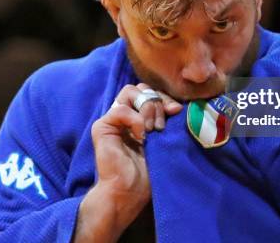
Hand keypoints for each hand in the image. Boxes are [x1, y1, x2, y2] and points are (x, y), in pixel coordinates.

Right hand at [74, 84, 181, 241]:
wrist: (130, 192)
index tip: (176, 111)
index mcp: (138, 116)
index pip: (151, 92)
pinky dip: (135, 119)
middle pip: (141, 87)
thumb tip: (177, 106)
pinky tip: (142, 135)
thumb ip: (166, 120)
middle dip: (157, 100)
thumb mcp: (163, 139)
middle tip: (163, 124)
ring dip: (147, 108)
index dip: (164, 97)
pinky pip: (121, 109)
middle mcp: (125, 115)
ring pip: (130, 91)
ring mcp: (112, 119)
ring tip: (153, 130)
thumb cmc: (148, 171)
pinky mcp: (102, 127)